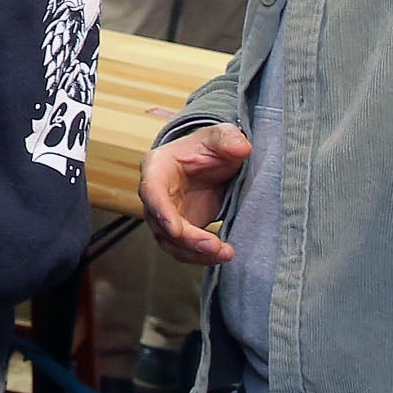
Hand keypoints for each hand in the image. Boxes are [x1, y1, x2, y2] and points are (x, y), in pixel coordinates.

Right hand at [138, 124, 249, 266]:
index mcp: (157, 167)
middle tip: (213, 246)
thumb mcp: (219, 136)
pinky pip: (184, 249)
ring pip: (171, 242)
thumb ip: (228, 139)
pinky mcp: (181, 230)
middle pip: (160, 224)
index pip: (151, 191)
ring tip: (224, 253)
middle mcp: (155, 195)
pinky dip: (201, 256)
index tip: (176, 230)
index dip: (160, 211)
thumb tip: (241, 148)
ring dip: (195, 253)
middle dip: (186, 239)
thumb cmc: (208, 146)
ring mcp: (166, 215)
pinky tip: (222, 254)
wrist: (212, 161)